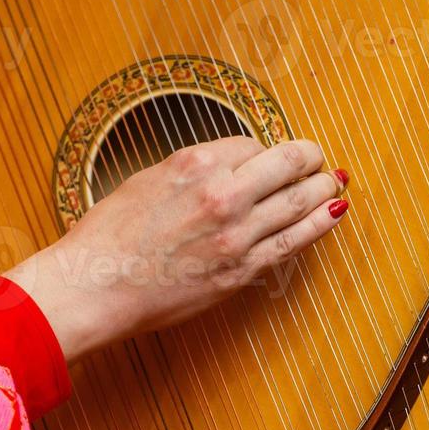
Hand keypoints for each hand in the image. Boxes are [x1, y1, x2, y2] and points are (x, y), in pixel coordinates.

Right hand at [7, 136, 349, 360]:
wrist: (93, 286)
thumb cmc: (108, 236)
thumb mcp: (146, 180)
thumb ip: (191, 171)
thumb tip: (225, 166)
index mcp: (194, 162)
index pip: (252, 144)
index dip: (263, 151)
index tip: (268, 158)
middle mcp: (221, 193)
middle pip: (286, 163)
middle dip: (308, 158)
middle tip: (317, 159)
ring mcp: (235, 234)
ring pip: (298, 201)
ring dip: (323, 188)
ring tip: (334, 182)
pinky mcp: (240, 270)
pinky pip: (293, 241)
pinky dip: (320, 224)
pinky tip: (335, 213)